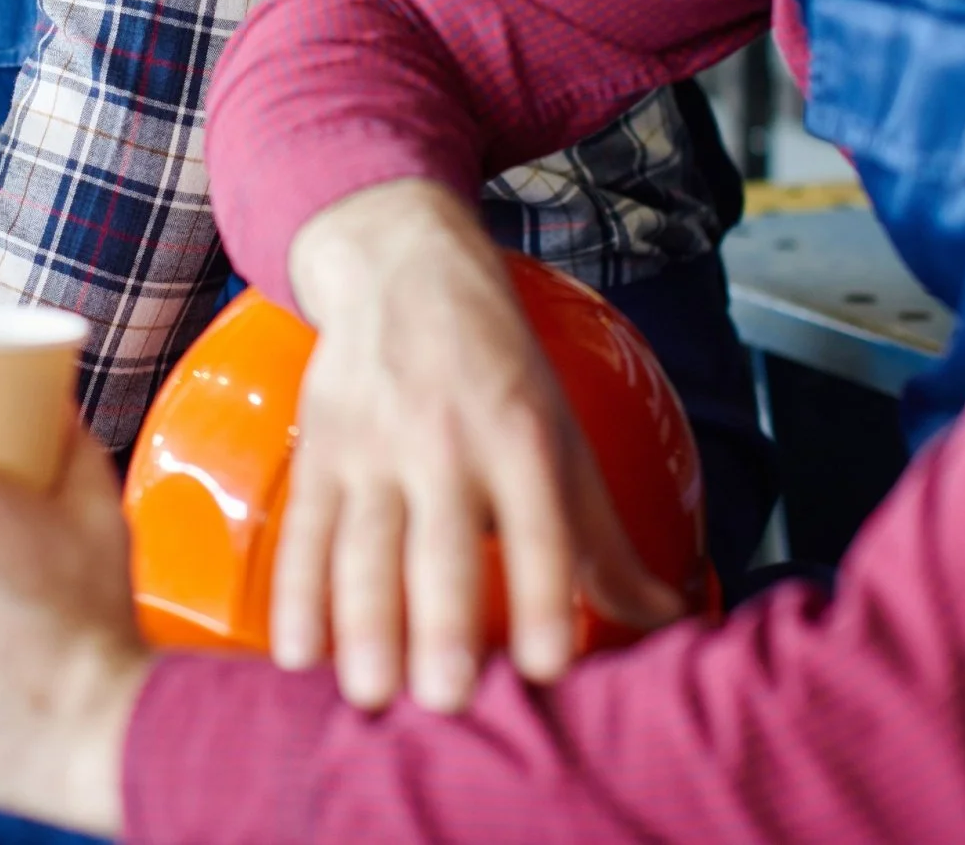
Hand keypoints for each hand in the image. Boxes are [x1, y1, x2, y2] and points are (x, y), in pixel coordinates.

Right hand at [276, 179, 683, 712]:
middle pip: (443, 543)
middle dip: (442, 621)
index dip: (546, 593)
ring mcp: (373, 446)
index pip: (538, 525)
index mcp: (522, 437)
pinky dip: (296, 592)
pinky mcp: (318, 450)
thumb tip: (668, 622)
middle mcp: (446, 441)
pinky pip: (304, 529)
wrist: (403, 267)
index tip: (549, 666)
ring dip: (364, 623)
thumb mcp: (562, 438)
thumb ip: (603, 542)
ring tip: (372, 694)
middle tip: (445, 698)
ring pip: (364, 545)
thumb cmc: (497, 371)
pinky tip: (297, 653)